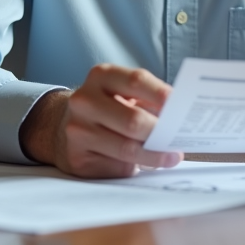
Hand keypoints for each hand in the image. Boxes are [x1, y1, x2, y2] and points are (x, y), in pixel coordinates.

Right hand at [19, 63, 183, 177]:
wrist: (63, 125)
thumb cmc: (107, 107)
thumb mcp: (121, 92)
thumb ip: (148, 100)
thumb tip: (181, 117)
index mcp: (101, 76)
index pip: (136, 81)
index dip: (162, 94)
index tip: (182, 107)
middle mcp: (85, 101)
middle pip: (132, 120)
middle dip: (160, 133)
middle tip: (179, 141)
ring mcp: (78, 130)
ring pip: (126, 149)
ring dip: (154, 155)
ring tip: (172, 157)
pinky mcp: (77, 158)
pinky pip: (116, 167)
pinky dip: (135, 167)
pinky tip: (146, 164)